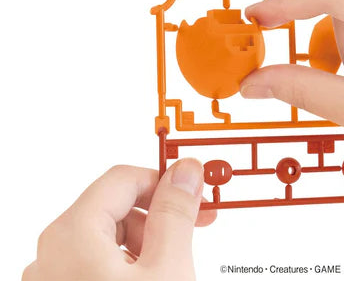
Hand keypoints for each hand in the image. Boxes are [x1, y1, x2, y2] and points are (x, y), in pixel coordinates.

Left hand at [23, 159, 214, 280]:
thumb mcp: (167, 268)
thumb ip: (176, 212)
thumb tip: (186, 170)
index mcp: (72, 234)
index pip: (124, 178)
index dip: (164, 180)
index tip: (195, 191)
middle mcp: (52, 253)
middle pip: (115, 207)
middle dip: (158, 215)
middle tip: (194, 229)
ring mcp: (53, 278)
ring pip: (106, 237)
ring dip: (146, 243)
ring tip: (171, 267)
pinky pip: (95, 265)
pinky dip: (127, 265)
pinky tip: (150, 280)